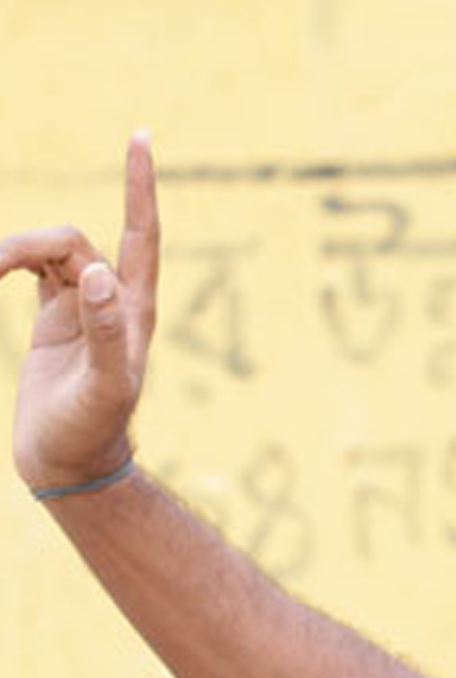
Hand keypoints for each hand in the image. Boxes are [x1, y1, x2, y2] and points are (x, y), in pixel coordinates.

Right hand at [1, 132, 159, 490]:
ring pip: (49, 252)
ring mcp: (83, 306)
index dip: (140, 185)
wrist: (71, 462)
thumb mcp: (105, 384)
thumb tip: (99, 273)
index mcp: (135, 309)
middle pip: (74, 241)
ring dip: (12, 254)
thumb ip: (107, 331)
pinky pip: (31, 270)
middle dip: (29, 244)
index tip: (141, 136)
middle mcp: (114, 299)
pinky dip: (8, 264)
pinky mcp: (56, 317)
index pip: (141, 233)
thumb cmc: (93, 428)